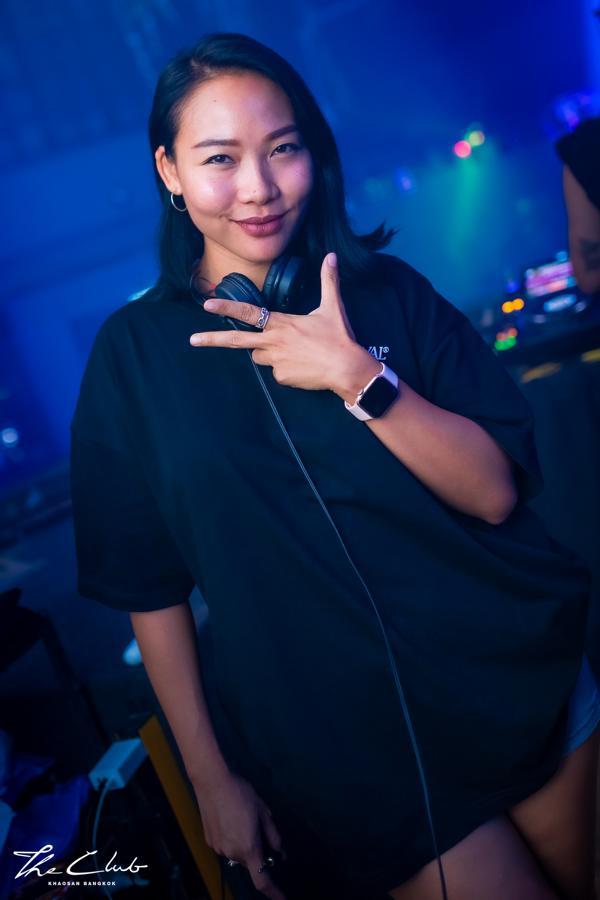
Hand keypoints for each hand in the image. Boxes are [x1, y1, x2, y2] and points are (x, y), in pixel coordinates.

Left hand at [189, 252, 363, 393]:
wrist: (347, 369)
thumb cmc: (339, 337)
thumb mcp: (333, 307)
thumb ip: (328, 281)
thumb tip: (332, 256)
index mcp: (281, 323)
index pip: (248, 313)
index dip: (226, 308)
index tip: (207, 305)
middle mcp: (273, 342)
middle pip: (237, 341)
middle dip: (212, 340)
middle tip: (193, 340)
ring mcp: (275, 361)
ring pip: (260, 356)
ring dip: (268, 353)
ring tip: (296, 351)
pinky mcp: (282, 378)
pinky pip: (276, 372)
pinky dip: (285, 369)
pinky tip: (303, 367)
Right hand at [191, 768, 287, 899]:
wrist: (212, 782)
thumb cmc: (241, 794)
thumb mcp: (263, 811)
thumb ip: (272, 835)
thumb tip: (279, 851)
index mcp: (248, 848)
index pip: (262, 880)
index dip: (274, 893)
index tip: (282, 899)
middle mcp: (232, 853)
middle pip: (249, 862)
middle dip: (257, 853)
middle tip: (259, 830)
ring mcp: (218, 849)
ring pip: (237, 854)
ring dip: (244, 845)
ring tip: (242, 818)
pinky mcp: (209, 841)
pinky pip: (226, 847)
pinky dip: (232, 839)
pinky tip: (231, 819)